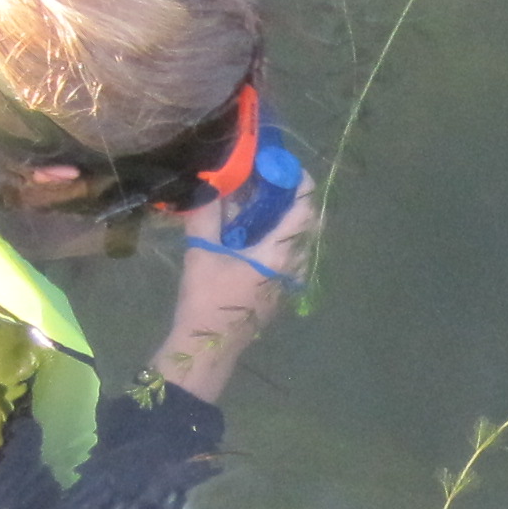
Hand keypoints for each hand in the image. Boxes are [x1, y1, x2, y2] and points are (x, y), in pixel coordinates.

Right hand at [151, 187, 316, 401]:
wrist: (208, 346)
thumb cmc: (207, 299)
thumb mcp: (201, 251)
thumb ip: (208, 214)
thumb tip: (211, 183)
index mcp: (279, 252)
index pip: (305, 207)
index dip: (298, 179)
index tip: (278, 162)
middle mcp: (293, 265)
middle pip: (305, 220)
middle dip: (287, 194)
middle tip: (263, 177)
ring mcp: (290, 280)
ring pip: (297, 237)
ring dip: (281, 215)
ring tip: (253, 199)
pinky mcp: (280, 289)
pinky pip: (288, 252)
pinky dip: (275, 233)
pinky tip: (249, 228)